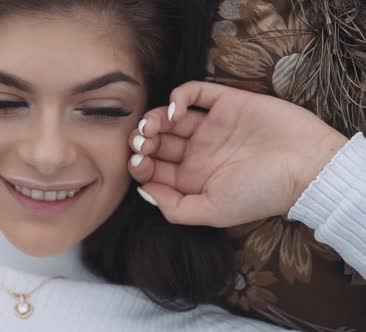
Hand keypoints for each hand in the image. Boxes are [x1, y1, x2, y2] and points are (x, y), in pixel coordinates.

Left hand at [129, 81, 347, 226]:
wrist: (308, 166)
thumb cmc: (261, 193)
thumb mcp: (213, 212)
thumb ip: (175, 207)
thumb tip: (143, 191)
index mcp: (193, 179)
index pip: (154, 169)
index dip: (139, 164)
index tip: (138, 162)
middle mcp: (199, 152)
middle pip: (157, 141)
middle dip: (141, 140)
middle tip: (140, 142)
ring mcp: (211, 126)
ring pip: (169, 117)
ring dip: (153, 118)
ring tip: (153, 127)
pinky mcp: (225, 102)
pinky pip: (194, 92)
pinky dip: (178, 97)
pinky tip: (175, 111)